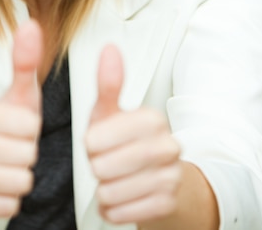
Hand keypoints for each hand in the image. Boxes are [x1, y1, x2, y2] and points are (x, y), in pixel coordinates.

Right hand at [0, 20, 42, 220]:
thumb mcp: (13, 95)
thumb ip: (24, 62)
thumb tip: (32, 24)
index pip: (27, 125)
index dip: (31, 130)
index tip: (18, 128)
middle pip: (25, 155)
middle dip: (27, 155)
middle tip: (12, 149)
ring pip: (18, 182)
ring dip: (20, 177)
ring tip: (6, 167)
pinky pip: (8, 206)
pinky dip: (10, 199)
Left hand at [85, 45, 181, 226]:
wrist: (162, 178)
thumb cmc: (127, 142)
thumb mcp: (111, 112)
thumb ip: (108, 83)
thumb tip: (109, 48)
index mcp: (151, 119)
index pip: (95, 140)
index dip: (90, 145)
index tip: (98, 142)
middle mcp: (167, 146)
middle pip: (102, 167)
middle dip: (97, 168)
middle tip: (107, 162)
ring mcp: (171, 177)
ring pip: (110, 191)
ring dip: (104, 190)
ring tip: (114, 179)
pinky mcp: (168, 205)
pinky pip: (122, 213)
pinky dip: (113, 209)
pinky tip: (120, 196)